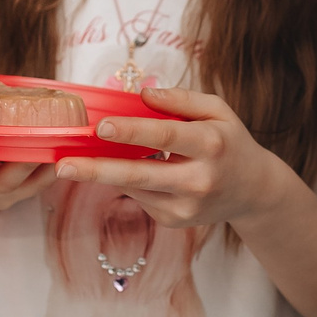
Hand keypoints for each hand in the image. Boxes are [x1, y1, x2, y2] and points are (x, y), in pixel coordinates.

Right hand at [0, 67, 61, 219]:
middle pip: (1, 182)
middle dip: (20, 165)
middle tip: (35, 141)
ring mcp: (0, 199)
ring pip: (27, 186)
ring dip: (46, 166)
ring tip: (64, 141)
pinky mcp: (18, 197)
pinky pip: (40, 185)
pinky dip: (55, 167)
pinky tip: (70, 147)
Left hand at [52, 85, 297, 232]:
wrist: (253, 191)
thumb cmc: (229, 142)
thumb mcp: (217, 110)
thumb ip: (181, 99)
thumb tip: (143, 95)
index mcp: (211, 145)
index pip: (166, 136)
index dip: (132, 131)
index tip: (101, 126)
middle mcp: (198, 180)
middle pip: (139, 175)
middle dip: (96, 170)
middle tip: (63, 167)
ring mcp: (185, 207)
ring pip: (133, 187)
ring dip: (105, 172)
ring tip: (79, 161)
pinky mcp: (174, 221)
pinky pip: (140, 197)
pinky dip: (130, 181)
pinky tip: (139, 169)